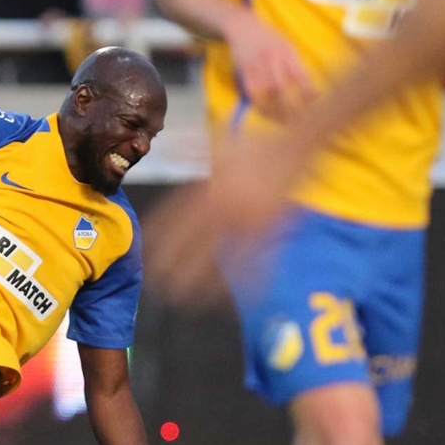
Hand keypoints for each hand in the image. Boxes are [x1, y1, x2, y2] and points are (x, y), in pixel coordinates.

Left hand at [144, 133, 305, 308]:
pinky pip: (252, 261)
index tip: (147, 260)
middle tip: (160, 288)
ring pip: (217, 259)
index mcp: (203, 190)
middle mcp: (218, 208)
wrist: (297, 143)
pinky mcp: (267, 229)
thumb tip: (167, 144)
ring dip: (202, 283)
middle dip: (172, 269)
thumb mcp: (218, 145)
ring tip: (188, 300)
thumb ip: (190, 149)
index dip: (157, 243)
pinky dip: (245, 281)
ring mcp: (243, 221)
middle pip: (188, 246)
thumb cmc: (256, 147)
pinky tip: (236, 297)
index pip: (171, 222)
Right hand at [224, 10, 317, 122]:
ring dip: (275, 110)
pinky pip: (252, 94)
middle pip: (281, 88)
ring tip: (283, 122)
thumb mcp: (287, 45)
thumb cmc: (270, 38)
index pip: (300, 75)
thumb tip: (311, 93)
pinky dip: (260, 106)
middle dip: (290, 107)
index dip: (307, 91)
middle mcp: (271, 58)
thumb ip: (296, 65)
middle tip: (298, 121)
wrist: (244, 27)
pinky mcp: (244, 72)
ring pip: (265, 94)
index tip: (313, 103)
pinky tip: (267, 114)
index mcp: (287, 51)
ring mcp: (256, 66)